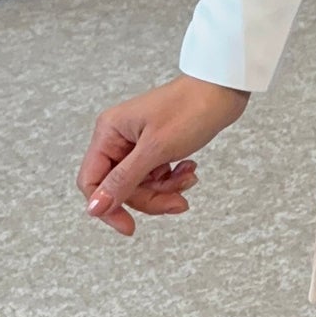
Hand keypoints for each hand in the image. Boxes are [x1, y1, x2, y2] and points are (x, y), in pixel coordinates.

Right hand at [76, 74, 249, 239]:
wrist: (223, 90)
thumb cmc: (190, 109)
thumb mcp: (155, 150)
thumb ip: (123, 181)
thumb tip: (94, 208)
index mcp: (109, 133)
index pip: (91, 182)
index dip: (107, 207)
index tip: (129, 227)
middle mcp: (118, 138)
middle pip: (120, 188)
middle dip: (150, 198)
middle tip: (177, 202)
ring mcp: (137, 143)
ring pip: (141, 185)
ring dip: (166, 189)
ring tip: (188, 177)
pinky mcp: (156, 147)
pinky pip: (156, 176)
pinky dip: (173, 179)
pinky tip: (189, 169)